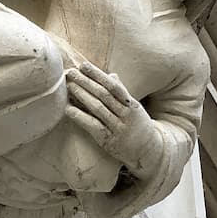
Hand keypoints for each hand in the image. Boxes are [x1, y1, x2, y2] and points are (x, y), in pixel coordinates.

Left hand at [65, 62, 161, 178]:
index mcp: (131, 104)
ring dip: (82, 96)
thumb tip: (111, 74)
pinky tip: (68, 110)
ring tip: (69, 86)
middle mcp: (126, 115)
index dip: (98, 75)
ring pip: (98, 108)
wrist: (148, 152)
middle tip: (71, 72)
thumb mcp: (134, 108)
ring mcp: (118, 128)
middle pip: (104, 95)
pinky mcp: (109, 141)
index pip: (113, 85)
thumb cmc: (137, 126)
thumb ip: (122, 92)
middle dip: (86, 82)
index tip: (84, 65)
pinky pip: (93, 126)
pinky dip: (80, 117)